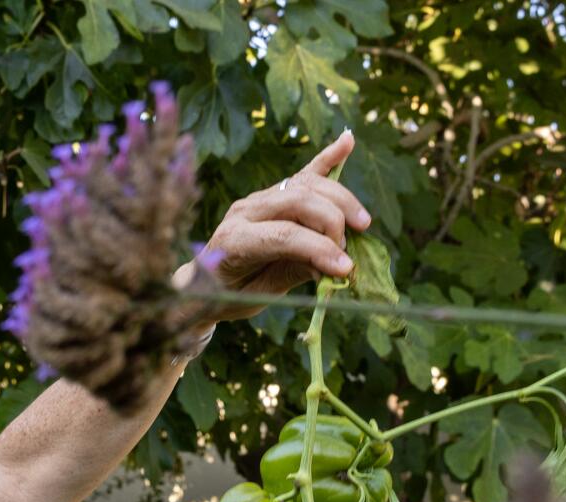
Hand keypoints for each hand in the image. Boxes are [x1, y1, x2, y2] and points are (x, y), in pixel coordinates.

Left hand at [179, 131, 371, 321]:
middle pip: (299, 201)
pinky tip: (348, 142)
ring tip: (361, 223)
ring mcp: (257, 198)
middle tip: (348, 251)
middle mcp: (244, 211)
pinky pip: (302, 174)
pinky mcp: (269, 194)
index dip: (319, 248)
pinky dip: (327, 159)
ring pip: (306, 185)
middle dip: (332, 222)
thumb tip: (333, 263)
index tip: (346, 268)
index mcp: (235, 240)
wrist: (204, 285)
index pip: (284, 235)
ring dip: (340, 199)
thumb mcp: (258, 295)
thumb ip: (292, 274)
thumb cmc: (230, 295)